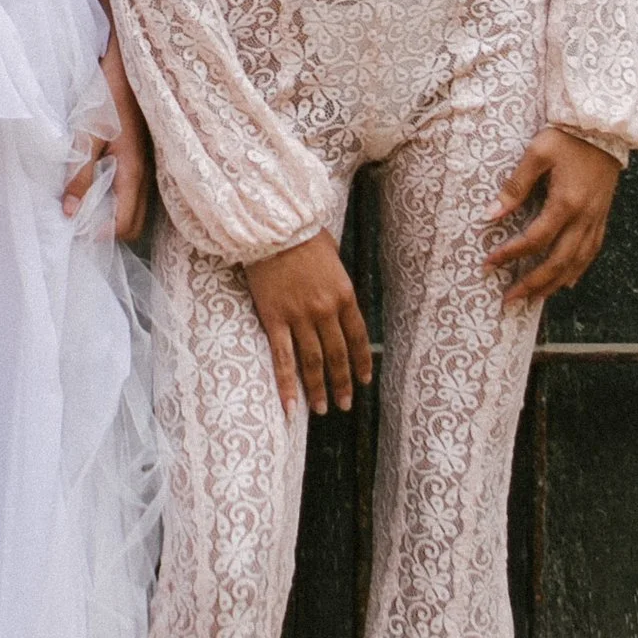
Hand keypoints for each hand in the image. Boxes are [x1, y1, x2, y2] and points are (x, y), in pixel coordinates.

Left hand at [65, 29, 153, 243]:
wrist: (130, 62)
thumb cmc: (107, 96)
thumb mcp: (86, 134)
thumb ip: (79, 174)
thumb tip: (70, 211)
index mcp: (133, 172)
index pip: (125, 224)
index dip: (101, 234)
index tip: (76, 228)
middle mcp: (146, 174)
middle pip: (134, 221)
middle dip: (109, 228)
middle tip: (80, 220)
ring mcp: (148, 164)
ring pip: (135, 205)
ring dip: (113, 211)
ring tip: (85, 203)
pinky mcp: (143, 154)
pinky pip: (134, 189)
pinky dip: (117, 195)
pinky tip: (97, 182)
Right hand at [243, 233, 372, 418]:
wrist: (274, 227)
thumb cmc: (304, 237)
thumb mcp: (334, 258)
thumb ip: (338, 286)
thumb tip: (339, 304)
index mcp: (344, 295)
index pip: (358, 338)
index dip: (361, 363)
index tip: (364, 382)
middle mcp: (325, 310)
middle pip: (337, 355)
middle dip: (342, 383)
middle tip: (345, 404)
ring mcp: (299, 317)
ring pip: (312, 361)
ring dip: (318, 388)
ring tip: (323, 409)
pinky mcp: (274, 319)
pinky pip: (282, 358)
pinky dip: (287, 384)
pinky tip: (291, 405)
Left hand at [487, 127, 621, 302]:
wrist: (604, 127)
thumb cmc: (567, 137)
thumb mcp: (537, 154)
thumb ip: (515, 187)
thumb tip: (490, 214)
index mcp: (565, 203)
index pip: (534, 239)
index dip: (511, 253)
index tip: (490, 263)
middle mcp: (584, 217)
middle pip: (558, 262)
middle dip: (532, 284)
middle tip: (510, 300)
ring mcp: (596, 219)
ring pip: (577, 263)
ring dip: (554, 284)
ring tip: (534, 298)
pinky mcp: (602, 216)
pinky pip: (592, 251)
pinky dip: (578, 270)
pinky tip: (567, 281)